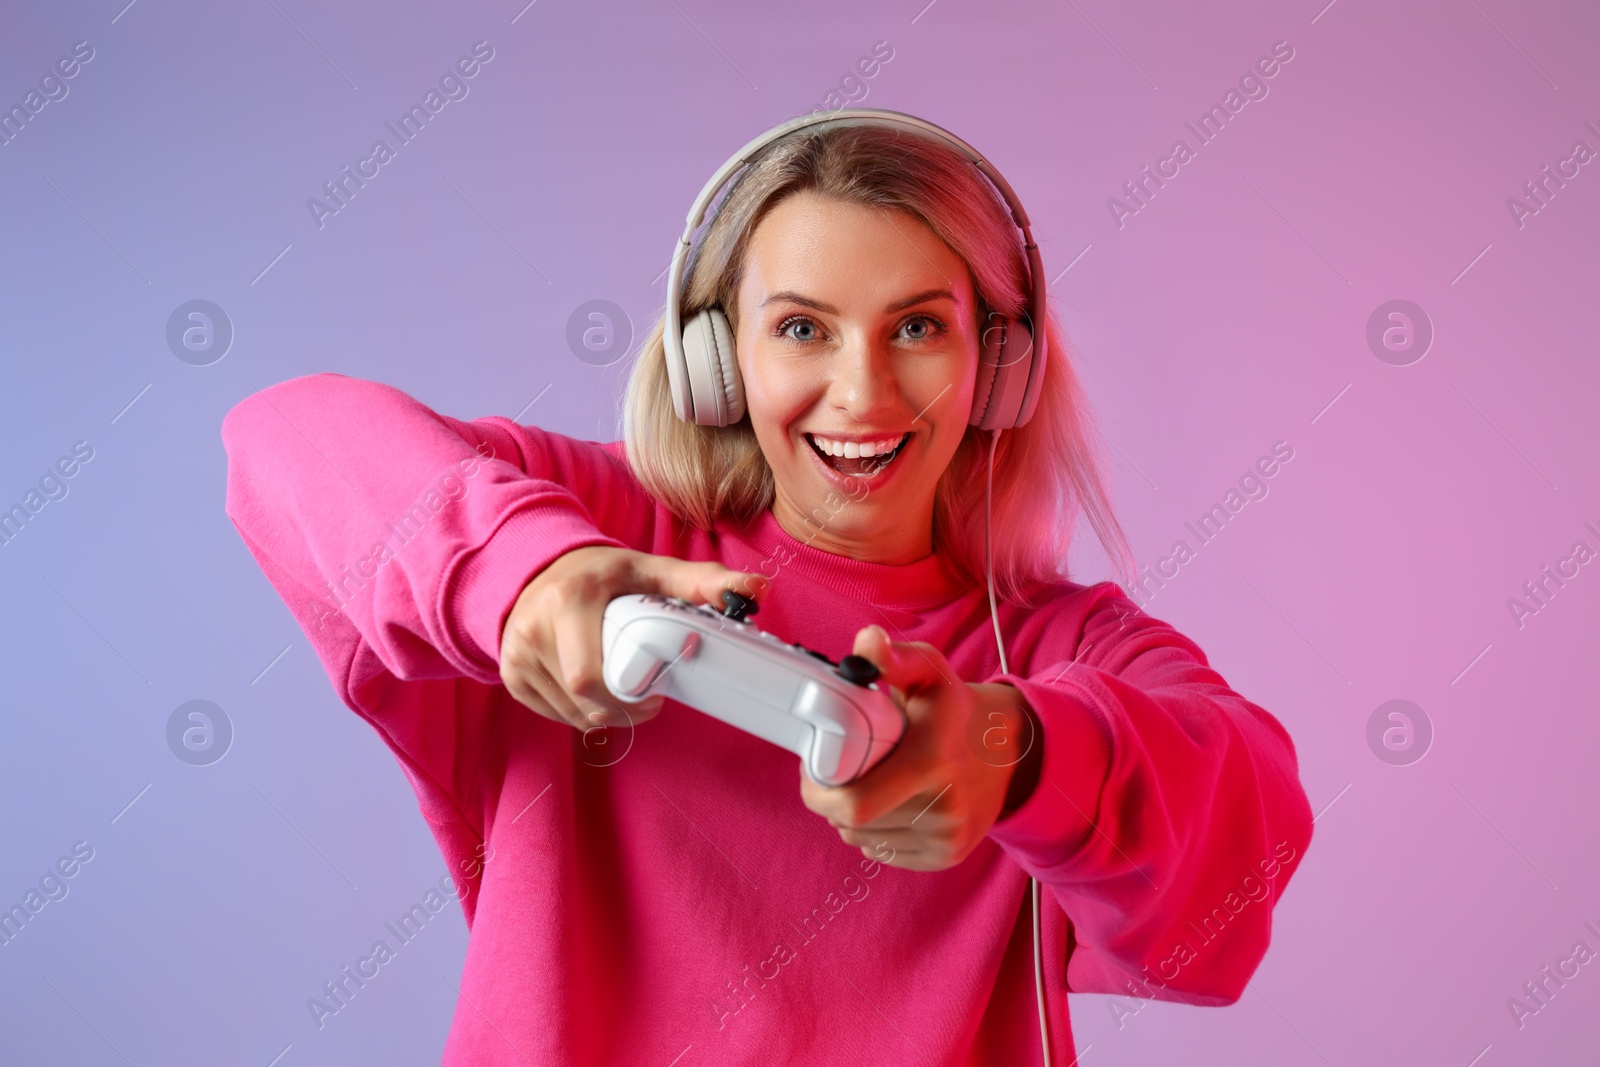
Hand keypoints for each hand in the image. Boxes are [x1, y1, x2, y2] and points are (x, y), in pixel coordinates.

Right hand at [499, 545, 765, 730]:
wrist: (539, 571)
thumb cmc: (603, 575)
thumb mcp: (651, 570)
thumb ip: (703, 581)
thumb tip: (755, 589)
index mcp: (569, 598)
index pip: (591, 675)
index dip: (628, 696)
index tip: (656, 694)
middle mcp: (534, 627)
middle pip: (584, 701)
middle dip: (623, 710)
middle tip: (647, 700)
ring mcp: (516, 654)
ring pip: (571, 714)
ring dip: (605, 714)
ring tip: (624, 691)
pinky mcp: (511, 676)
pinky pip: (554, 714)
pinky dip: (580, 713)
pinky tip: (595, 691)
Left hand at [799, 625, 1039, 871]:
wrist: (1008, 750)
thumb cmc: (955, 708)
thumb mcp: (929, 671)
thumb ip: (894, 658)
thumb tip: (867, 641)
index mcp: (931, 762)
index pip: (855, 803)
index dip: (820, 793)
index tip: (813, 769)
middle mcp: (943, 808)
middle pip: (853, 822)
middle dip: (832, 799)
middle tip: (836, 770)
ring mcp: (946, 838)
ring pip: (864, 839)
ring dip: (852, 817)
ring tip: (865, 782)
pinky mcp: (946, 857)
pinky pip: (884, 853)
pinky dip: (874, 833)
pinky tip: (887, 804)